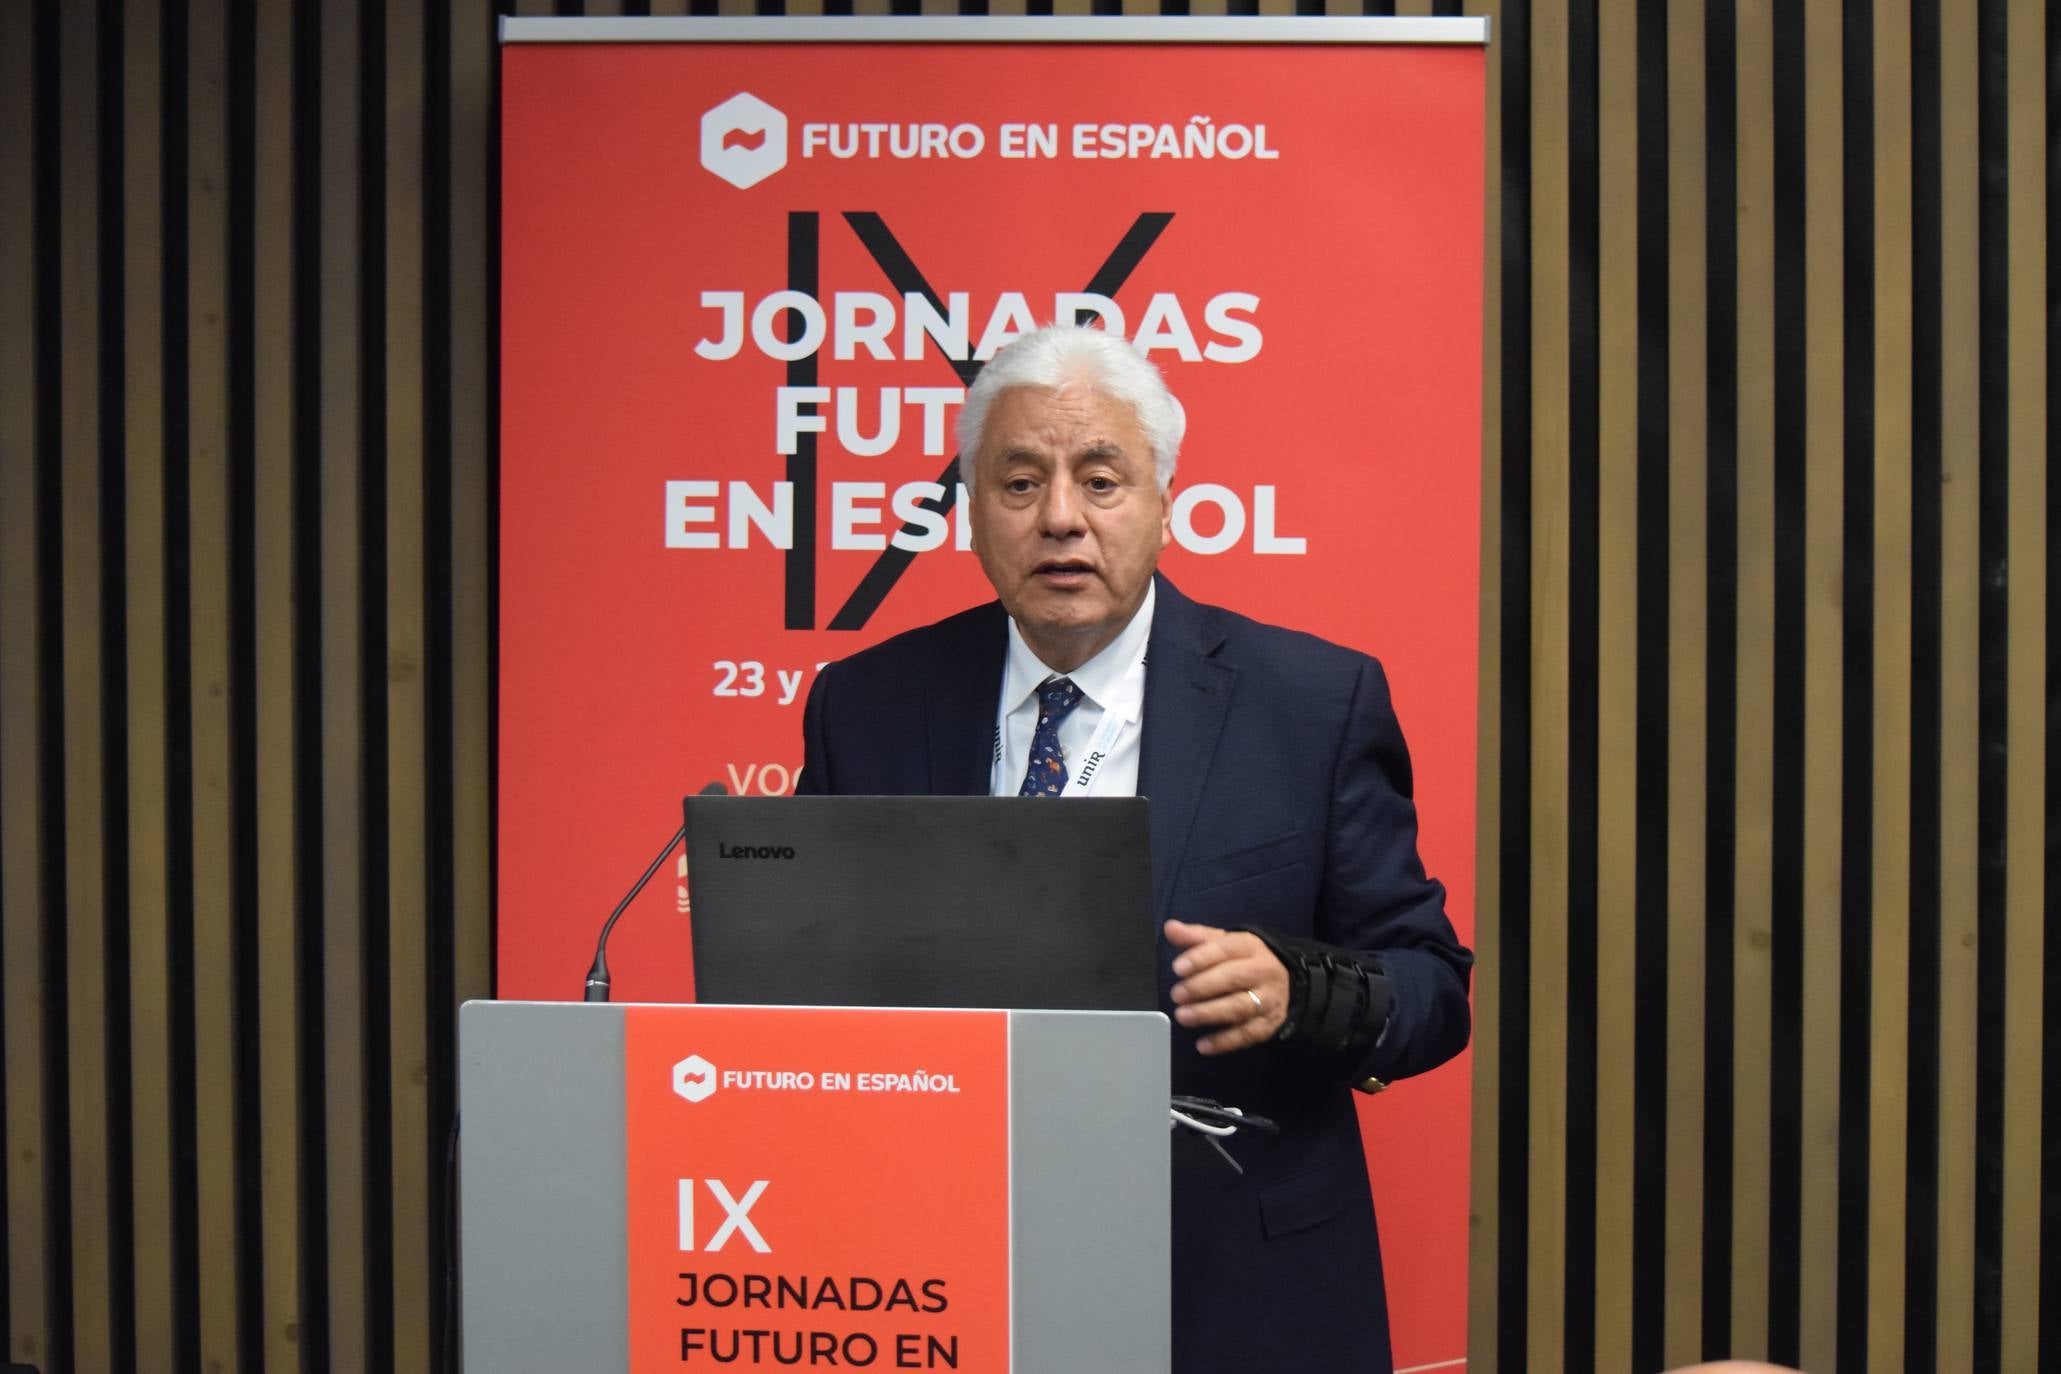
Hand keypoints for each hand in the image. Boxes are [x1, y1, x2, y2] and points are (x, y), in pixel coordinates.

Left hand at [1165, 919, 1289, 1054]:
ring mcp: (1268, 1000)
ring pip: (1239, 1007)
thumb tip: (1170, 928)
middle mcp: (1263, 971)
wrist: (1285, 982)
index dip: (1200, 958)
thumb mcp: (1224, 943)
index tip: (1177, 968)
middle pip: (1232, 978)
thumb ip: (1196, 937)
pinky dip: (1224, 1042)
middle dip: (1201, 987)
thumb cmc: (1243, 960)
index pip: (1225, 949)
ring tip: (1183, 1016)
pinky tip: (1202, 1046)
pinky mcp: (1268, 1025)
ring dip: (1209, 1013)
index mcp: (1250, 947)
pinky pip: (1246, 1034)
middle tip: (1176, 995)